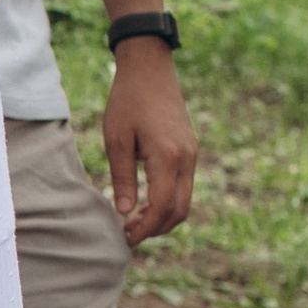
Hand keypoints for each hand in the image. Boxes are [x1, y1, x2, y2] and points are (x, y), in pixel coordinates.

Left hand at [103, 42, 198, 245]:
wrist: (150, 68)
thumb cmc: (128, 100)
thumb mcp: (116, 139)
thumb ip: (123, 177)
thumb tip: (125, 212)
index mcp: (168, 156)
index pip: (162, 207)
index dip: (145, 229)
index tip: (125, 238)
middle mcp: (186, 158)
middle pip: (179, 211)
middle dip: (155, 229)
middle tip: (128, 234)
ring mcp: (191, 155)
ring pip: (185, 201)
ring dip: (162, 217)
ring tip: (133, 221)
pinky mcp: (190, 150)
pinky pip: (184, 186)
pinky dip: (168, 202)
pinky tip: (145, 202)